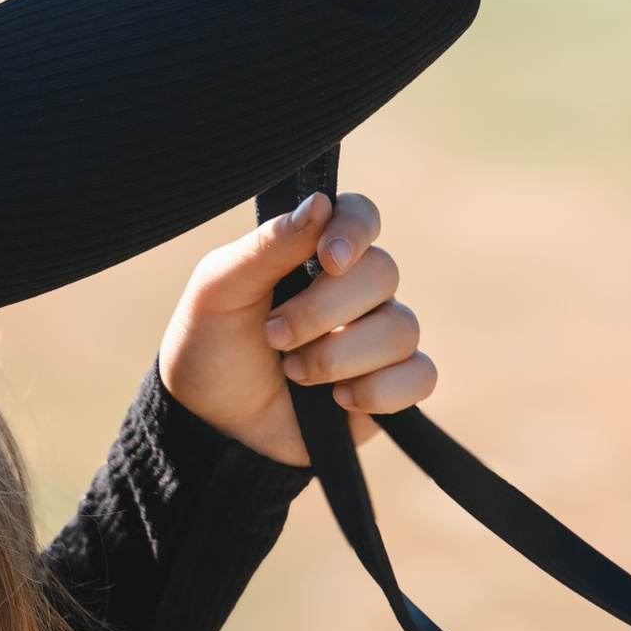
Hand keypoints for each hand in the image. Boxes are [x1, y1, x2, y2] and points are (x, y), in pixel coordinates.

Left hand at [159, 193, 433, 466]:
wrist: (209, 427)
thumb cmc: (211, 345)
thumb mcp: (220, 289)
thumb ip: (268, 245)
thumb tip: (320, 203)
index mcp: (314, 252)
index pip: (361, 216)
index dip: (355, 231)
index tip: (327, 260)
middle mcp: (355, 289)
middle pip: (383, 273)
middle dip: (324, 311)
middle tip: (274, 336)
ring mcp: (376, 338)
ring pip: (402, 328)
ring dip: (340, 356)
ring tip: (295, 373)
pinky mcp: (388, 388)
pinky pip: (420, 376)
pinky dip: (381, 390)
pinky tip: (339, 400)